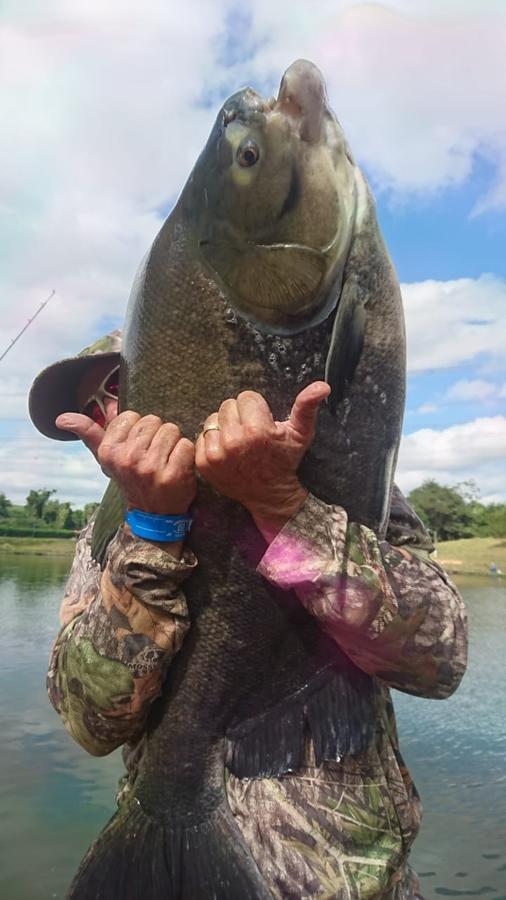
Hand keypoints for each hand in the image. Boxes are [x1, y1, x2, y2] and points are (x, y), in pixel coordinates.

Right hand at [56, 411, 196, 514]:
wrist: (152, 514)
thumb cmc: (130, 479)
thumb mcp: (106, 458)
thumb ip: (88, 433)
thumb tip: (62, 418)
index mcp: (109, 451)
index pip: (131, 415)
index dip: (137, 429)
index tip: (137, 446)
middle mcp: (127, 459)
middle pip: (153, 420)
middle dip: (156, 434)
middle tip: (153, 455)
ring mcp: (150, 467)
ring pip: (171, 430)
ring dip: (172, 443)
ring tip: (165, 460)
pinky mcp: (173, 474)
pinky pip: (185, 445)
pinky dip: (184, 454)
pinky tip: (177, 467)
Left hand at [196, 381, 329, 536]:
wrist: (270, 496)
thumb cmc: (285, 460)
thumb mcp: (300, 434)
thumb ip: (307, 407)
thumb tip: (322, 387)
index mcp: (257, 430)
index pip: (246, 397)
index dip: (257, 409)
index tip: (263, 425)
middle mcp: (234, 441)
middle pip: (228, 405)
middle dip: (240, 416)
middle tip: (251, 434)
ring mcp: (216, 454)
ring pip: (213, 419)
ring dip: (225, 427)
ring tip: (239, 442)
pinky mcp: (203, 463)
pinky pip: (202, 436)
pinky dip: (213, 441)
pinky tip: (227, 452)